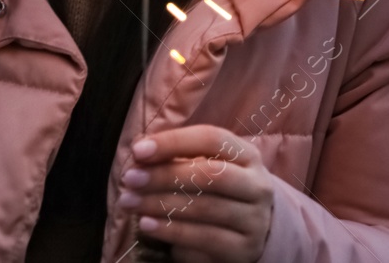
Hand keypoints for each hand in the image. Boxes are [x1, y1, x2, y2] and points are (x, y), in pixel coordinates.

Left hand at [118, 125, 273, 261]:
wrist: (255, 231)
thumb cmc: (221, 192)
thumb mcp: (209, 168)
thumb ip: (180, 158)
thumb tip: (140, 153)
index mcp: (248, 156)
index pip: (212, 139)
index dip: (174, 142)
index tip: (139, 150)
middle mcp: (257, 186)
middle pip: (210, 175)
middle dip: (164, 176)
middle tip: (130, 179)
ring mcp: (254, 220)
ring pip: (204, 209)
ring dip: (160, 205)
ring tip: (130, 202)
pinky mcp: (243, 250)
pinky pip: (204, 240)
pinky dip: (172, 232)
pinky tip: (147, 225)